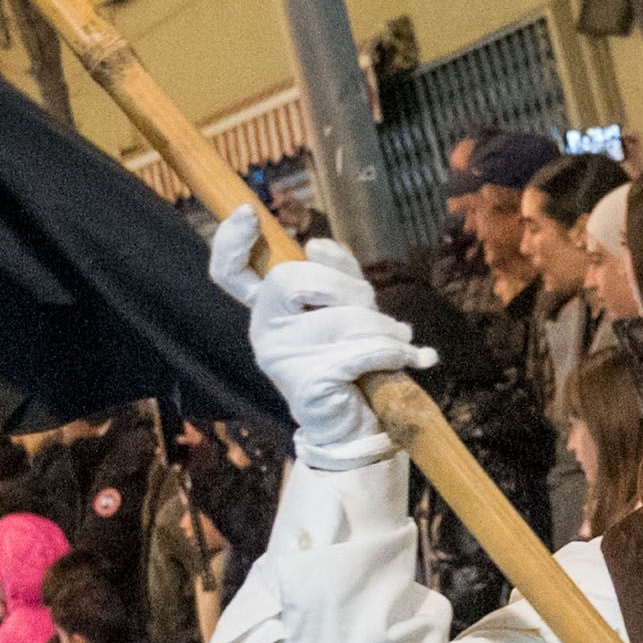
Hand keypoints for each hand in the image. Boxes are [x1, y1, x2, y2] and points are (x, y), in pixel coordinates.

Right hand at [210, 207, 429, 469]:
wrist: (357, 426)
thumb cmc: (350, 360)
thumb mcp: (345, 306)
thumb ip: (335, 271)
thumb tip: (315, 244)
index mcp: (268, 307)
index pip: (230, 271)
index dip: (231, 241)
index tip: (250, 216)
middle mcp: (263, 330)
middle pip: (293, 276)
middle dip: (348, 288)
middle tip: (373, 308)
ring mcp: (281, 358)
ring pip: (342, 317)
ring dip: (385, 328)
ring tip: (401, 340)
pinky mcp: (308, 383)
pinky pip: (362, 351)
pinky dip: (395, 352)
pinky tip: (412, 357)